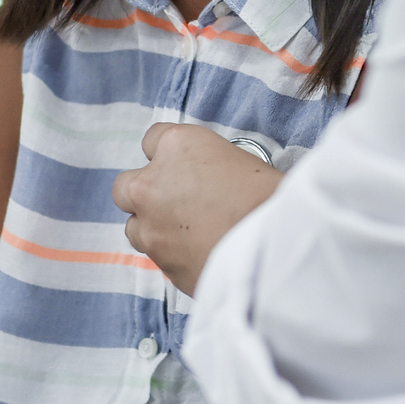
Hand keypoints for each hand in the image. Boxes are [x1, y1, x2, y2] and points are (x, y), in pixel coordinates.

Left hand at [113, 123, 281, 295]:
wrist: (278, 250)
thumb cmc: (270, 200)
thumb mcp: (239, 161)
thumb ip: (206, 166)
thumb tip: (203, 181)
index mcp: (177, 147)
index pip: (152, 139)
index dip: (168, 156)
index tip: (181, 168)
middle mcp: (152, 184)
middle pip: (126, 186)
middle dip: (145, 193)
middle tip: (175, 202)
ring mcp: (150, 227)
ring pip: (134, 226)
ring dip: (153, 227)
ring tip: (188, 233)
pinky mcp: (160, 264)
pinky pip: (156, 256)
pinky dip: (171, 255)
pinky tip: (198, 254)